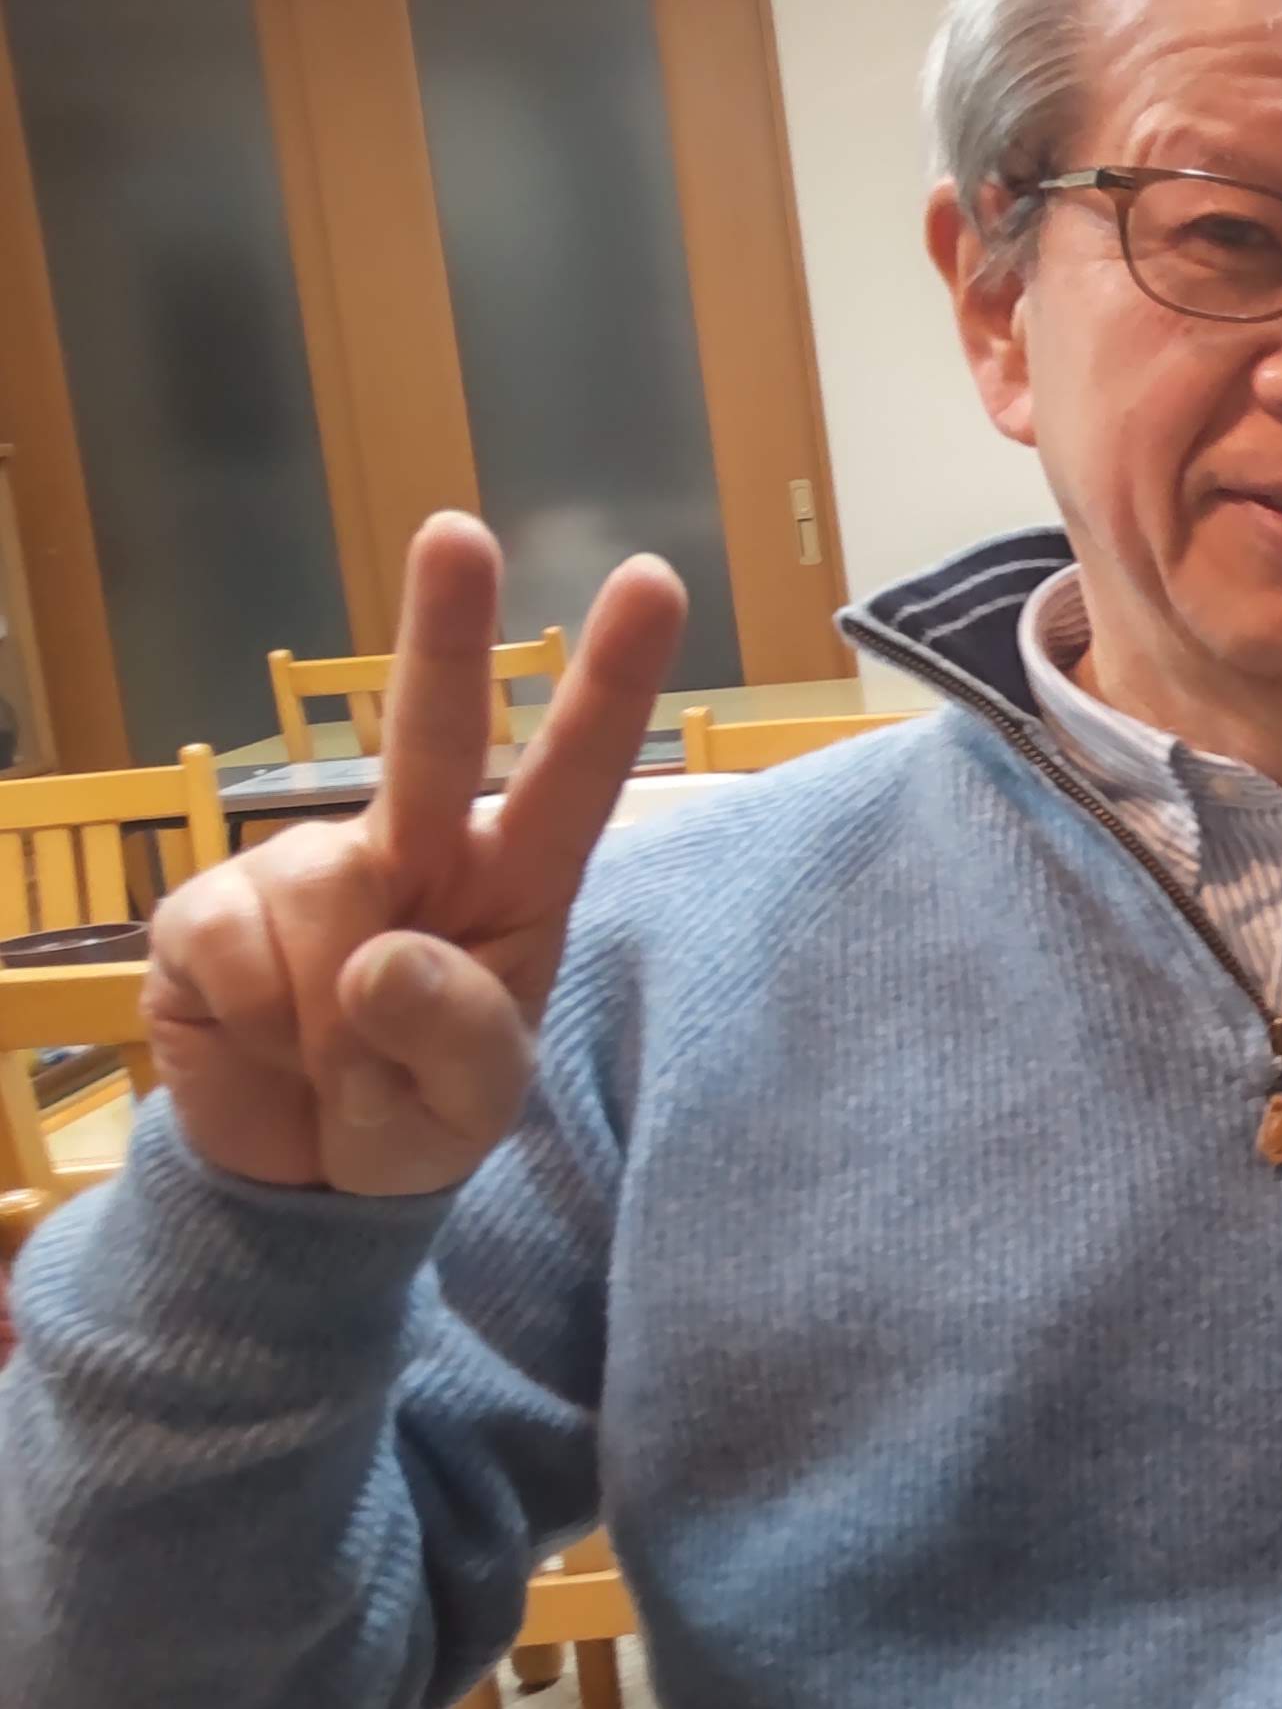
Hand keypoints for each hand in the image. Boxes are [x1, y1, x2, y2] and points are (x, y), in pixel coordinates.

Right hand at [146, 513, 686, 1195]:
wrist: (305, 1175)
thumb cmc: (417, 1114)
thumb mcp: (472, 1104)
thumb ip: (455, 1038)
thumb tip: (382, 956)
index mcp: (513, 879)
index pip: (575, 774)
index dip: (611, 680)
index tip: (649, 580)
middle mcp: (413, 847)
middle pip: (434, 733)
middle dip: (444, 630)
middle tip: (459, 532)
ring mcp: (303, 867)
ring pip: (319, 897)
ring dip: (328, 1014)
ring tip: (335, 1059)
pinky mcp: (206, 911)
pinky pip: (236, 951)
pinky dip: (258, 1022)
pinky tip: (266, 1040)